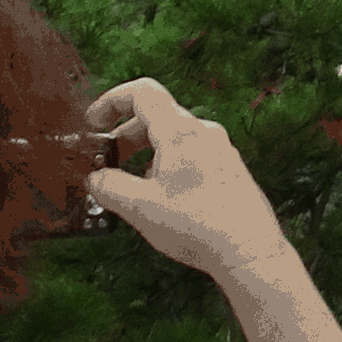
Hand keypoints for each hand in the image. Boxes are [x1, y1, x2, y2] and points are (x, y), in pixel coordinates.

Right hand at [86, 78, 294, 289]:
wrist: (248, 248)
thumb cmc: (196, 225)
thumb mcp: (140, 207)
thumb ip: (110, 188)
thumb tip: (95, 179)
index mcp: (181, 132)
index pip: (143, 93)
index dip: (112, 100)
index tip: (92, 122)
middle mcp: (203, 132)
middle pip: (157, 115)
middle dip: (124, 134)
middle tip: (104, 160)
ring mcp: (219, 149)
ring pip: (173, 137)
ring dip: (144, 150)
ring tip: (128, 181)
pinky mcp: (227, 168)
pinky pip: (189, 153)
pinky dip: (165, 163)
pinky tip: (158, 194)